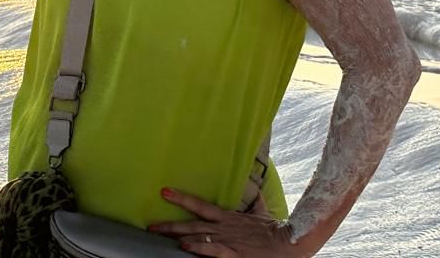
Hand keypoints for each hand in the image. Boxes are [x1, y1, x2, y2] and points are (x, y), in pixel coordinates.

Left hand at [146, 187, 306, 256]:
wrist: (288, 243)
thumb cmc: (273, 230)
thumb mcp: (261, 212)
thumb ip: (254, 202)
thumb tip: (256, 187)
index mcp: (227, 217)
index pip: (199, 205)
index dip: (181, 197)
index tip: (164, 191)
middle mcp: (223, 227)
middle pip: (191, 223)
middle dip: (170, 225)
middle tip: (150, 226)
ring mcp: (228, 240)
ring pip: (198, 235)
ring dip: (178, 235)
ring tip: (161, 235)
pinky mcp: (234, 254)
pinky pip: (213, 250)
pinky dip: (199, 247)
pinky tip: (186, 247)